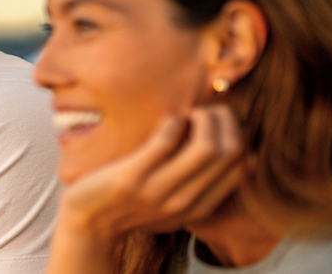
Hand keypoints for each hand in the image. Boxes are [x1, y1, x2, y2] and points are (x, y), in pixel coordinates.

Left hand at [46, 105, 244, 273]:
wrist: (88, 221)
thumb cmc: (131, 203)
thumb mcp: (173, 203)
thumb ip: (199, 185)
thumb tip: (233, 148)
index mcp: (199, 207)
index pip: (243, 166)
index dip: (238, 134)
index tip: (219, 121)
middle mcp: (184, 201)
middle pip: (230, 153)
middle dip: (225, 119)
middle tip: (206, 110)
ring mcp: (158, 191)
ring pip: (207, 147)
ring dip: (204, 118)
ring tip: (190, 112)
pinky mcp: (132, 177)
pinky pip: (166, 141)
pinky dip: (172, 122)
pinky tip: (166, 120)